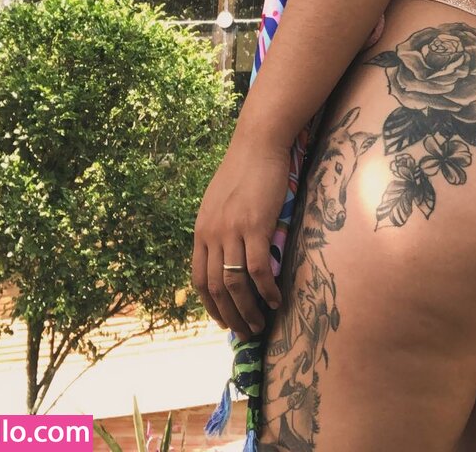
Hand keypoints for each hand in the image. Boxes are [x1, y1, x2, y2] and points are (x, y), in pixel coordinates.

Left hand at [191, 134, 288, 340]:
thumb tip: (227, 251)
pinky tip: (276, 299)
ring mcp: (232, 230)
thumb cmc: (244, 169)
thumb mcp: (220, 201)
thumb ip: (220, 227)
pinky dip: (266, 289)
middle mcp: (212, 234)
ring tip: (261, 323)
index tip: (225, 321)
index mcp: (201, 230)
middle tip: (246, 332)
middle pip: (216, 287)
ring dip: (248, 309)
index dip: (211, 306)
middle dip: (231, 316)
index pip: (199, 279)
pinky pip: (258, 268)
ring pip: (235, 283)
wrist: (258, 143)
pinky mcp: (255, 225)